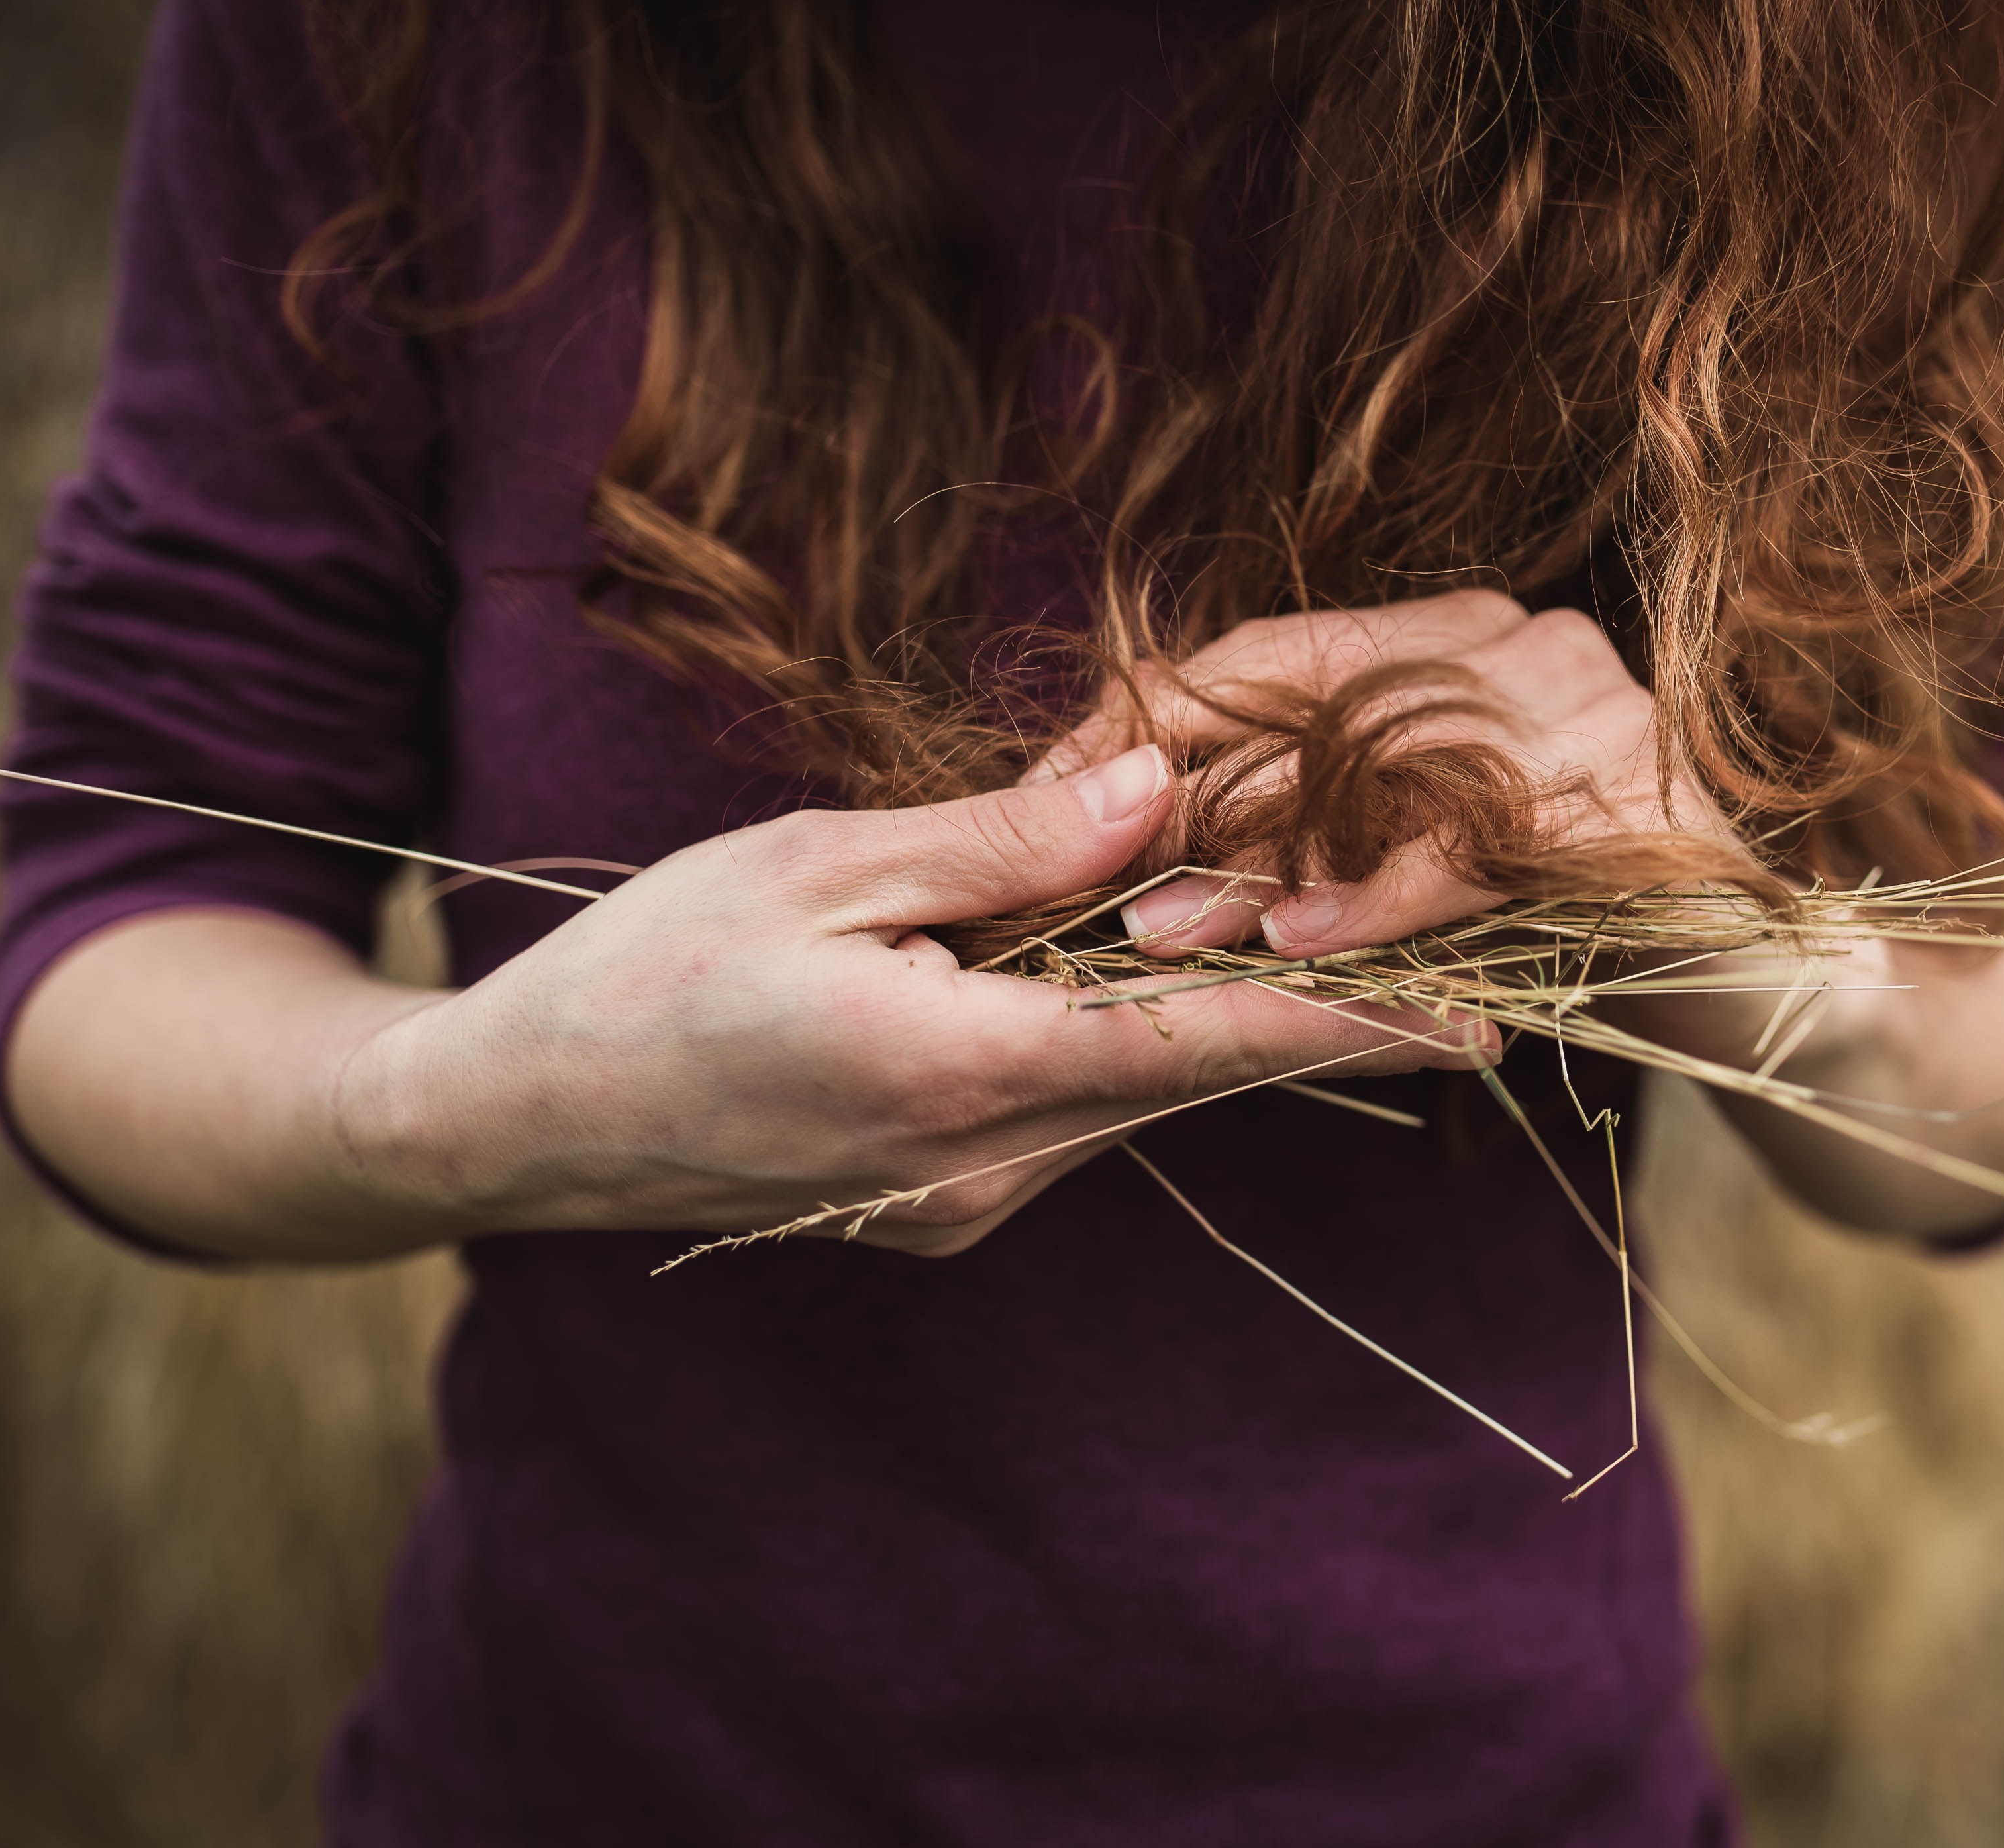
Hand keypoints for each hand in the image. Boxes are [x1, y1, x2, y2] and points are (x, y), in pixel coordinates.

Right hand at [340, 747, 1494, 1253]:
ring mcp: (964, 1205)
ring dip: (1214, 1016)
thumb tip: (1165, 795)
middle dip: (1318, 1007)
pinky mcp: (941, 1208)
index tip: (1485, 1019)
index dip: (1353, 1023)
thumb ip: (1004, 840)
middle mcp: (984, 1168)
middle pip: (1194, 1074)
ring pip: (1137, 1094)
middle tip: (1459, 953)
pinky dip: (1123, 1042)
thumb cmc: (645, 967)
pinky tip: (1131, 967)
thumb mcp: (816, 865)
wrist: (518, 1122)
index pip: (1203, 1046)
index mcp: (957, 1073)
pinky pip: (1073, 1112)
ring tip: (1305, 927)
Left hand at [1039, 591, 1733, 960]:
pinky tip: (1303, 946)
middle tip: (1085, 890)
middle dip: (1190, 808)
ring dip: (1266, 869)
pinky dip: (1385, 902)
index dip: (1146, 725)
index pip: (1269, 656)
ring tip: (1166, 936)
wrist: (1771, 995)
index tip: (1039, 799)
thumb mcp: (1399, 859)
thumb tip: (1106, 818)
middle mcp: (1532, 648)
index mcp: (1460, 636)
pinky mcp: (1654, 808)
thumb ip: (1291, 816)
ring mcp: (1603, 715)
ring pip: (1390, 782)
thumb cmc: (1560, 934)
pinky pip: (1486, 850)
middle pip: (1319, 712)